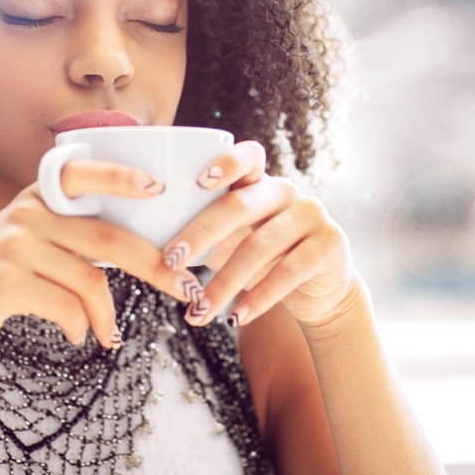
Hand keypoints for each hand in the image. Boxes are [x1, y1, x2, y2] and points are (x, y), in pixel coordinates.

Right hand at [0, 161, 206, 357]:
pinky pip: (67, 307)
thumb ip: (72, 233)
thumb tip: (143, 251)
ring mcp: (15, 246)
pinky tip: (79, 337)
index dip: (122, 178)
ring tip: (111, 335)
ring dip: (108, 316)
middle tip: (184, 287)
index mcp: (38, 197)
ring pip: (90, 282)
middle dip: (156, 266)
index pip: (83, 174)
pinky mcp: (6, 282)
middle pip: (109, 239)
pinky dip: (81, 327)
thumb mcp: (29, 240)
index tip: (159, 189)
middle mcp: (27, 214)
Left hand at [159, 140, 357, 328]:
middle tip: (170, 260)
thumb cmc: (262, 261)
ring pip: (259, 246)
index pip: (248, 157)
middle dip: (200, 234)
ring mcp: (313, 215)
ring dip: (223, 283)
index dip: (226, 162)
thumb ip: (203, 230)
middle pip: (240, 206)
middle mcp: (288, 191)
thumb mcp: (233, 240)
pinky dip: (258, 298)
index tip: (198, 181)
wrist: (319, 291)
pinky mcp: (331, 245)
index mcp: (260, 181)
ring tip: (198, 311)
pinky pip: (288, 272)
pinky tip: (236, 317)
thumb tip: (143, 244)